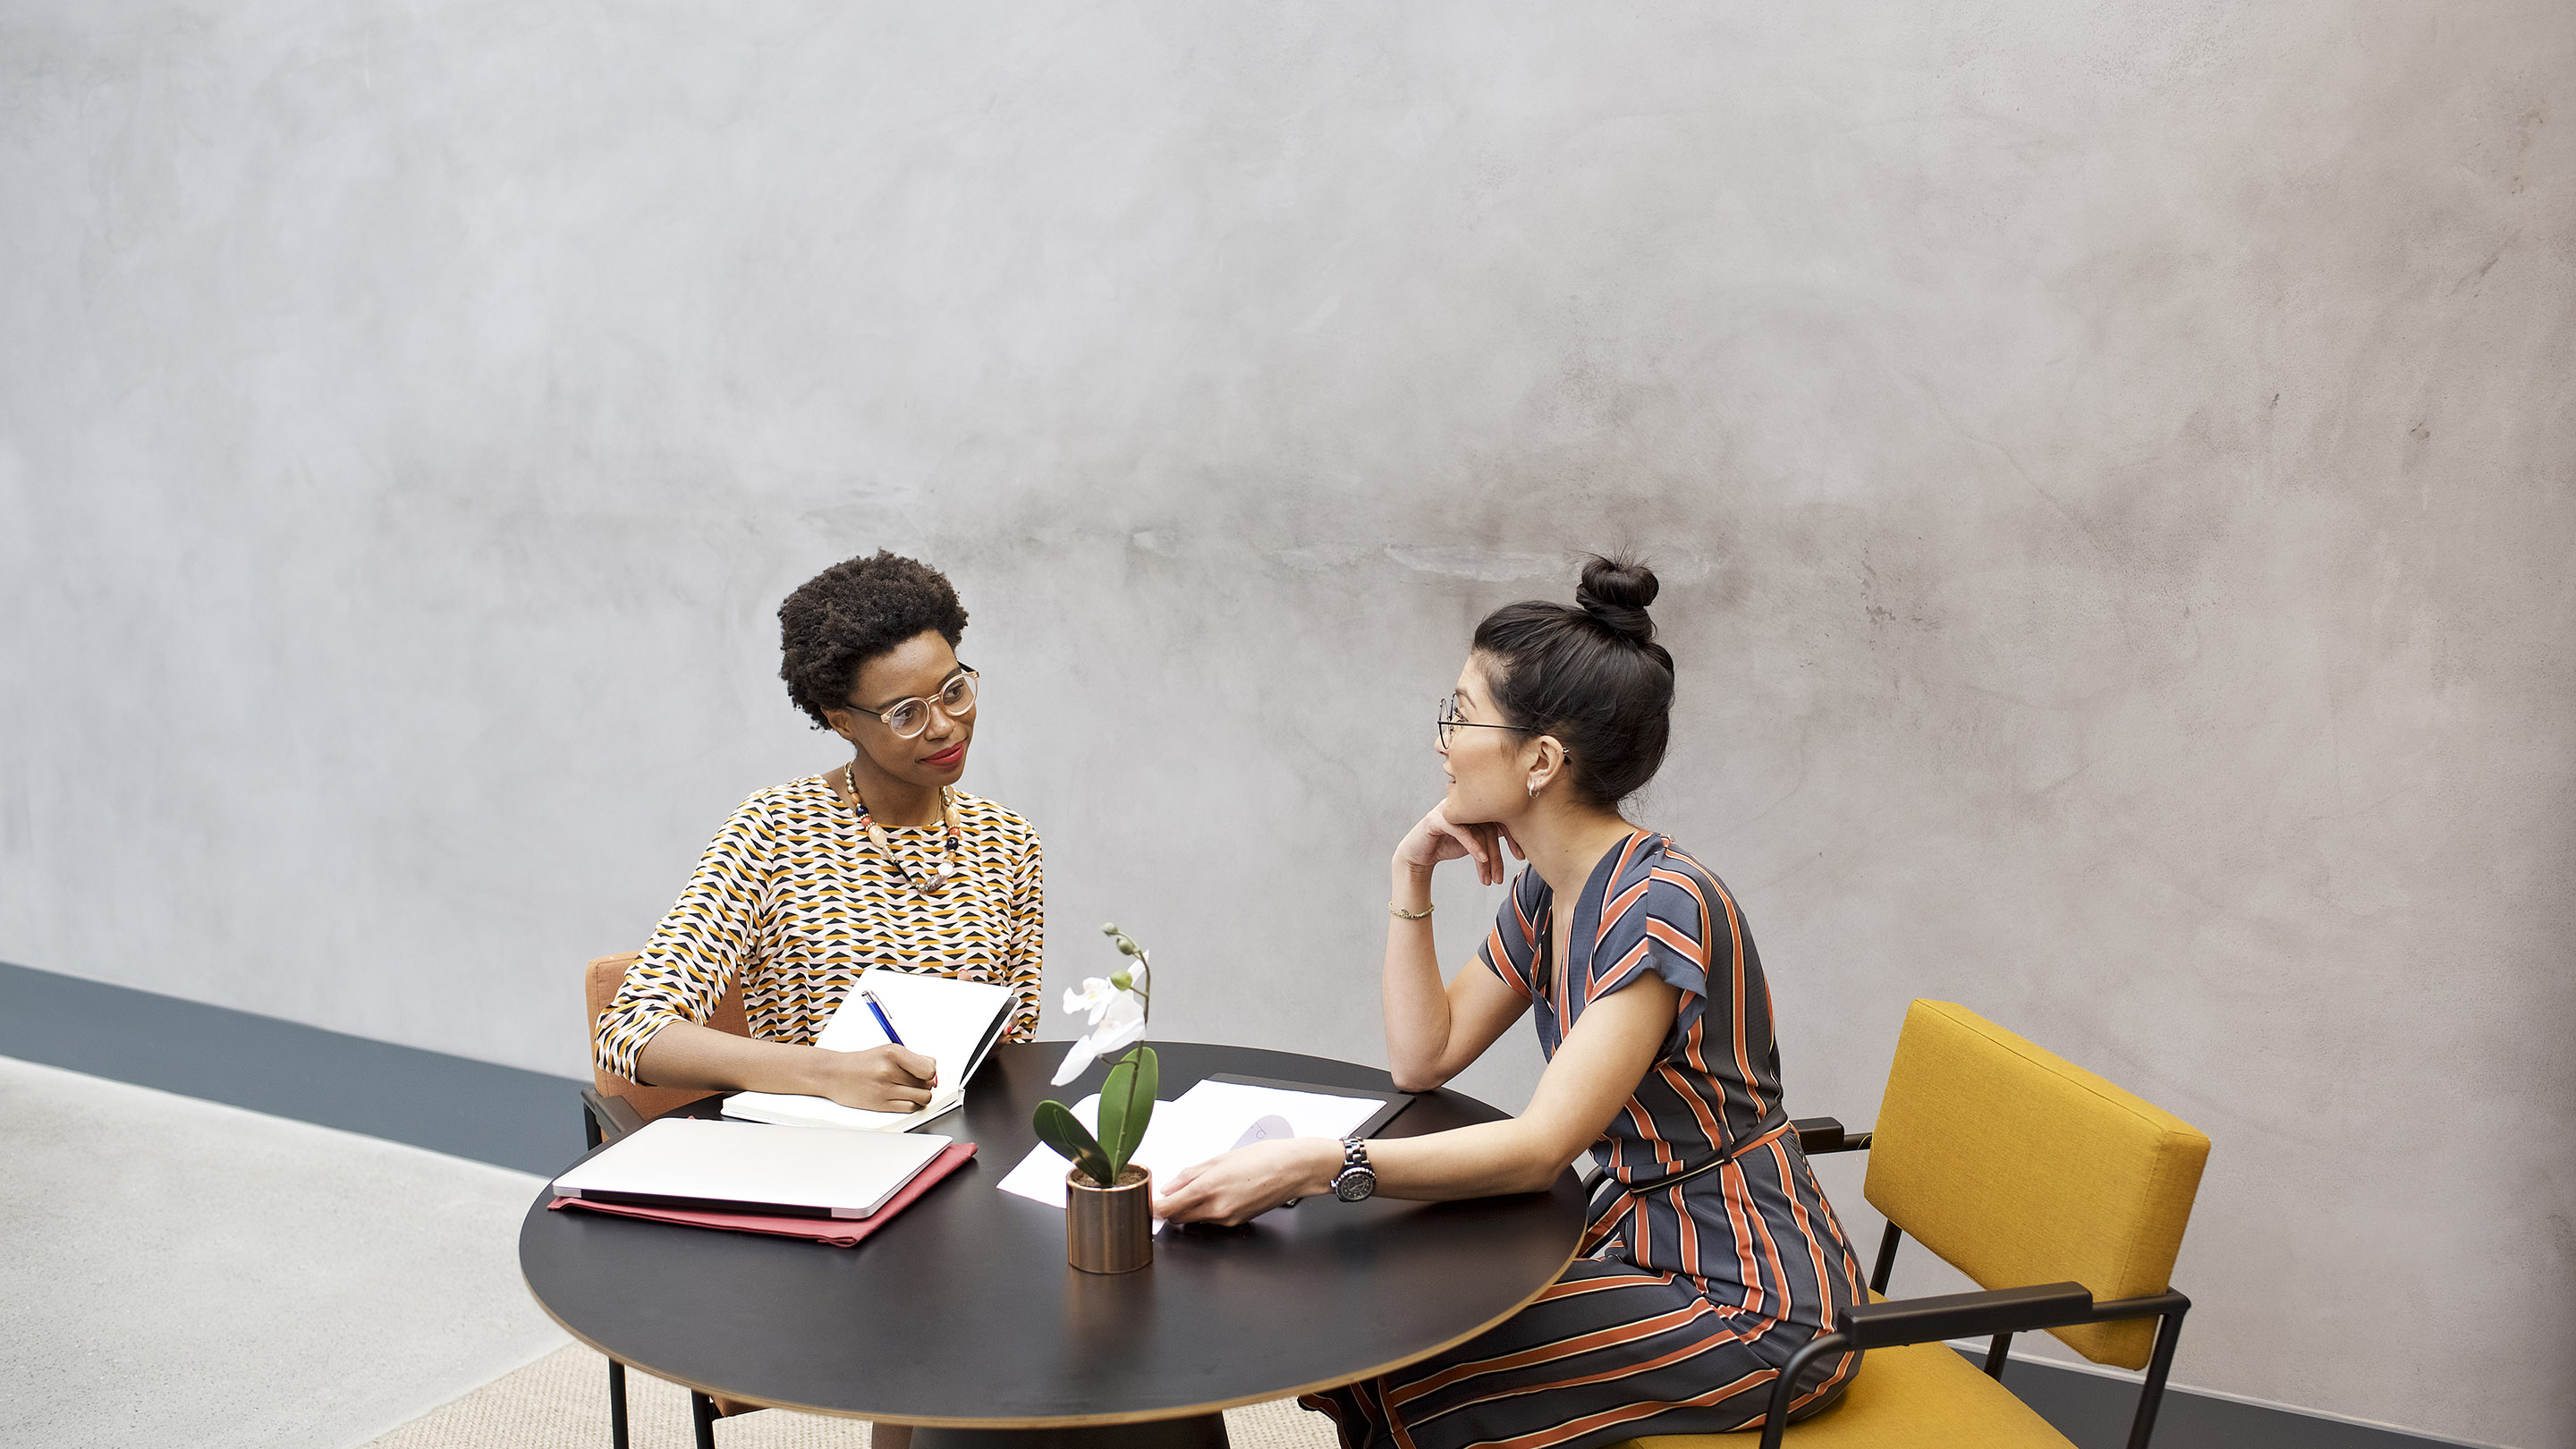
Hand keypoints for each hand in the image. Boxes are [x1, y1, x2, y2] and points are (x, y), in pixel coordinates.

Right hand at [806, 1044, 939, 1111]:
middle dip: (925, 1083)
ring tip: (910, 1089)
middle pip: (927, 1083)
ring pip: (922, 1097)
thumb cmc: (862, 1063)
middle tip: (914, 1080)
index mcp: (893, 1053)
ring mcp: (885, 1089)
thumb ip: (913, 1060)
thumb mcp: (888, 1051)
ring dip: (920, 1095)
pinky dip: (912, 1104)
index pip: (929, 1068)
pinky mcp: (881, 1105)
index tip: (925, 1072)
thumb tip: (934, 1074)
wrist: (835, 1074)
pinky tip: (903, 1097)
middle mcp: (889, 1071)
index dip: (930, 1072)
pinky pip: (910, 1108)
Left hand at [1153, 1138, 1339, 1225]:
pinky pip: (1213, 1220)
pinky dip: (1208, 1210)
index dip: (1154, 1207)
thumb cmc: (1265, 1157)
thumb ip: (1190, 1174)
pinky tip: (1220, 1192)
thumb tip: (1170, 1187)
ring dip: (1191, 1208)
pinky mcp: (1238, 1223)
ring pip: (1196, 1219)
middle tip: (1174, 1191)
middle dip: (1172, 1207)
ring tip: (1203, 1186)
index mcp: (1209, 1188)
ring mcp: (1228, 1219)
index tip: (1147, 1202)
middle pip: (1179, 1218)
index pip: (1168, 1208)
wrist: (1296, 1169)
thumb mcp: (1221, 1158)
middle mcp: (1217, 1210)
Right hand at [1393, 802, 1524, 886]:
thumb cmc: (1447, 846)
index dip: (1514, 836)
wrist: (1418, 855)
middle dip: (1498, 854)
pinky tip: (1482, 860)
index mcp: (1476, 804)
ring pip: (1478, 831)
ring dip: (1487, 857)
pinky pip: (1461, 831)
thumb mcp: (1474, 841)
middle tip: (1500, 877)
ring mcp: (1451, 808)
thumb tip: (1521, 838)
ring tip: (1491, 878)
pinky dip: (1473, 846)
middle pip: (1491, 825)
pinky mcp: (1438, 819)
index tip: (1521, 856)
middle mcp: (1465, 802)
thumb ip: (1492, 835)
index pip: (1501, 816)